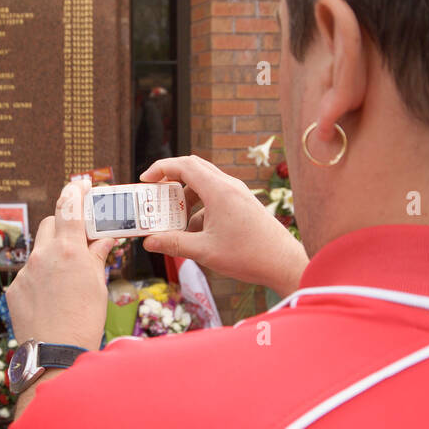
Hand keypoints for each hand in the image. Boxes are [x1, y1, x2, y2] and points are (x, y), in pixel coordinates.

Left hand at [5, 178, 114, 349]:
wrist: (55, 353)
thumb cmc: (84, 321)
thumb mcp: (98, 286)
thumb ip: (97, 257)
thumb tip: (105, 239)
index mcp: (69, 250)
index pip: (70, 208)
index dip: (74, 192)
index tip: (78, 184)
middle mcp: (44, 255)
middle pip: (51, 222)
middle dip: (63, 224)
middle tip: (76, 235)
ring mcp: (26, 272)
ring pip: (38, 249)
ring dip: (51, 251)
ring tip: (65, 274)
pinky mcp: (15, 288)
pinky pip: (28, 273)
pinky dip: (40, 278)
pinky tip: (50, 298)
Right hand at [140, 155, 308, 296]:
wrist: (284, 263)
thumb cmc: (248, 255)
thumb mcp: (204, 251)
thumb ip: (173, 243)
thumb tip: (149, 241)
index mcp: (219, 190)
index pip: (184, 165)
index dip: (161, 168)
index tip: (145, 180)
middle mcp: (229, 186)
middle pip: (194, 169)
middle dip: (171, 180)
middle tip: (155, 195)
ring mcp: (238, 194)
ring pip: (205, 185)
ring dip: (186, 198)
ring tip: (174, 220)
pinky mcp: (243, 204)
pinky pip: (216, 197)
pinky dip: (201, 208)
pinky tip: (196, 233)